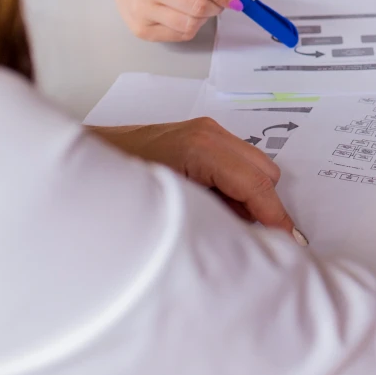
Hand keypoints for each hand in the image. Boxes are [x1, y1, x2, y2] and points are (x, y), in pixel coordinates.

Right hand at [79, 0, 238, 41]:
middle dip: (217, 6)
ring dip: (205, 18)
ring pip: (190, 24)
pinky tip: (186, 15)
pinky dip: (191, 26)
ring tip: (202, 7)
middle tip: (220, 2)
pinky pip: (180, 35)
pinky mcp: (141, 30)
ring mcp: (141, 11)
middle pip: (197, 6)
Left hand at [92, 119, 300, 237]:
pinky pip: (237, 162)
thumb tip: (248, 236)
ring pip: (254, 166)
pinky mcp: (201, 136)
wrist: (85, 159)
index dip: (276, 216)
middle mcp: (209, 133)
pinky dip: (236, 186)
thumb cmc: (118, 185)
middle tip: (253, 236)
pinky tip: (214, 204)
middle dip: (265, 205)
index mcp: (201, 148)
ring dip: (250, 195)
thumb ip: (216, 218)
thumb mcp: (171, 207)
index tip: (290, 243)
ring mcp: (206, 131)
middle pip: (265, 172)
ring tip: (224, 220)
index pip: (256, 183)